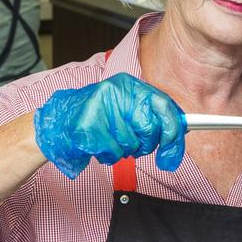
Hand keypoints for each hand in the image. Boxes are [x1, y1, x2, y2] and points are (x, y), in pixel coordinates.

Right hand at [33, 72, 185, 178]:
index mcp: (131, 85)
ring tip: (110, 139)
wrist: (60, 122)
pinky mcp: (88, 125)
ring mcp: (101, 106)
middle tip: (134, 144)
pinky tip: (99, 145)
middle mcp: (117, 91)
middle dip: (146, 145)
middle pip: (150, 128)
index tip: (174, 150)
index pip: (164, 105)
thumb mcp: (128, 110)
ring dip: (124, 151)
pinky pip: (114, 152)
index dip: (174, 129)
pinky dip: (109, 155)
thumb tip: (180, 132)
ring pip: (132, 144)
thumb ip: (153, 117)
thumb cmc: (100, 119)